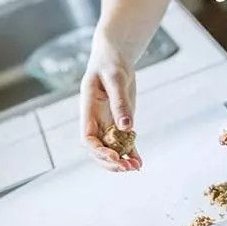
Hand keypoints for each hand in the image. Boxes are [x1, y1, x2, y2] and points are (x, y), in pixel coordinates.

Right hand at [79, 39, 141, 171]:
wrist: (115, 57)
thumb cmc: (111, 63)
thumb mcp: (116, 78)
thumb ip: (119, 102)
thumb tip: (127, 127)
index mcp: (88, 110)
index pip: (87, 138)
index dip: (98, 151)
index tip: (114, 156)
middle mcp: (95, 120)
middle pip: (97, 150)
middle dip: (110, 162)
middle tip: (127, 167)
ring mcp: (107, 123)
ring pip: (110, 150)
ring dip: (121, 161)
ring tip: (136, 168)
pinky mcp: (120, 123)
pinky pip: (124, 143)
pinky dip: (131, 153)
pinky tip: (140, 163)